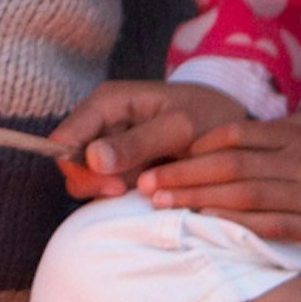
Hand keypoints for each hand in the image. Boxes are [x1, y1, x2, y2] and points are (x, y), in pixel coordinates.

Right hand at [55, 80, 253, 197]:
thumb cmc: (209, 117)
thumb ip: (137, 143)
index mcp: (106, 103)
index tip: (114, 187)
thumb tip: (92, 159)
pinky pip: (106, 188)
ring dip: (111, 192)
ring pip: (87, 180)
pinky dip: (124, 198)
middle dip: (96, 184)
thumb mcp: (179, 127)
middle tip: (131, 193)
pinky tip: (149, 195)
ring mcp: (109, 148)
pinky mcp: (121, 168)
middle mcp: (100, 124)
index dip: (79, 166)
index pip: (65, 138)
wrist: (235, 130)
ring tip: (147, 192)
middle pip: (71, 163)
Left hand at [135, 113, 300, 256]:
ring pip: (245, 194)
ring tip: (163, 206)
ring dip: (198, 200)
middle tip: (144, 185)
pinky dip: (236, 224)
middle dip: (182, 174)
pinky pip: (274, 224)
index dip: (193, 147)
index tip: (161, 158)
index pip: (235, 135)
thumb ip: (287, 130)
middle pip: (230, 164)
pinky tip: (209, 227)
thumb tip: (238, 137)